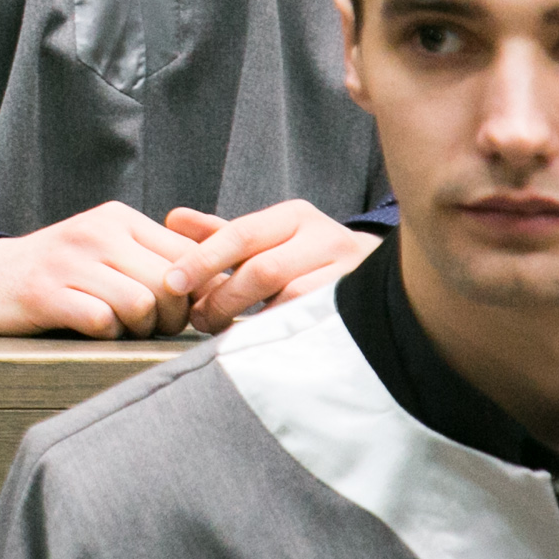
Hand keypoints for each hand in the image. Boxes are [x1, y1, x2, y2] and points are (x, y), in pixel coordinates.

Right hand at [0, 201, 200, 336]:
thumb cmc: (59, 273)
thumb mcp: (106, 249)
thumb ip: (155, 258)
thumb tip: (222, 285)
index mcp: (118, 218)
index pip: (189, 255)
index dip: (196, 294)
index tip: (180, 313)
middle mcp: (95, 231)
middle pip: (170, 283)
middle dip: (171, 317)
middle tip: (149, 327)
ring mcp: (68, 260)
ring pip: (140, 303)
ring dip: (137, 328)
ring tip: (119, 328)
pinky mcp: (44, 291)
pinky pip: (101, 321)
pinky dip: (104, 334)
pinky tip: (90, 329)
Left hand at [162, 202, 378, 332]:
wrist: (386, 278)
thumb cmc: (306, 257)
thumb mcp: (267, 237)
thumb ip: (220, 232)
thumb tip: (172, 219)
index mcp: (295, 217)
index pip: (241, 234)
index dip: (202, 259)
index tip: (172, 283)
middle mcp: (326, 238)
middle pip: (264, 269)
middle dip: (223, 298)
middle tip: (199, 319)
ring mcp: (349, 273)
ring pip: (291, 298)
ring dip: (250, 319)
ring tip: (224, 331)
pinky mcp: (360, 306)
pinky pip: (314, 321)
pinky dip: (282, 332)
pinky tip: (260, 342)